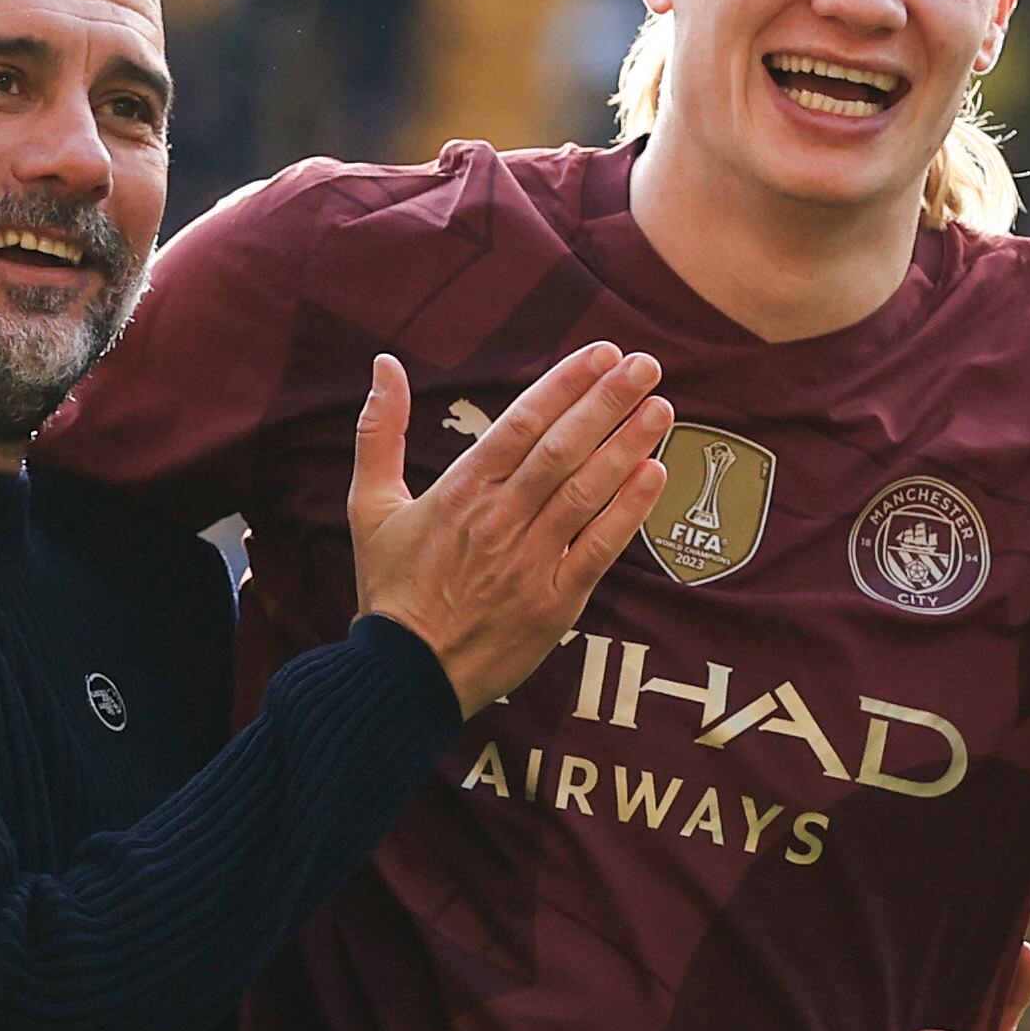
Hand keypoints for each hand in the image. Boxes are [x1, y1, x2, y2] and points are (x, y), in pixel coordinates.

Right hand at [350, 344, 670, 712]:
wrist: (404, 676)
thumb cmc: (391, 589)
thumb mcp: (369, 505)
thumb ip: (380, 432)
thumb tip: (384, 365)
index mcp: (460, 491)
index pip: (522, 423)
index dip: (565, 384)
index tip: (601, 354)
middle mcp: (499, 519)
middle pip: (563, 449)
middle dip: (608, 402)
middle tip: (646, 365)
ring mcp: (529, 561)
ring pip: (586, 492)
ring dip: (627, 447)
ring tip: (660, 408)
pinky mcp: (554, 603)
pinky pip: (598, 549)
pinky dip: (628, 512)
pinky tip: (655, 475)